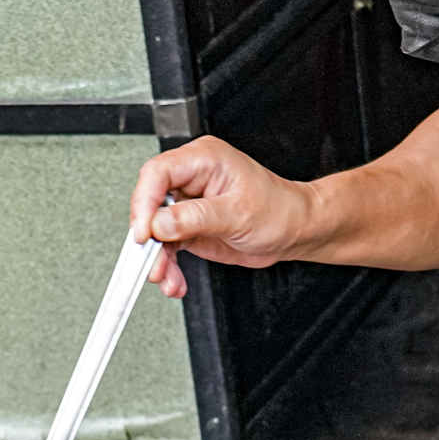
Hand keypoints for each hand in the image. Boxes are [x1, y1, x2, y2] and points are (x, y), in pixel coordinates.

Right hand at [129, 137, 321, 297]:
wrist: (294, 231)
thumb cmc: (279, 209)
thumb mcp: (238, 213)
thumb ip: (196, 218)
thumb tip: (160, 224)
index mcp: (203, 160)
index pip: (158, 173)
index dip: (144, 203)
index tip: (144, 232)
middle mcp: (191, 179)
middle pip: (150, 204)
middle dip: (148, 238)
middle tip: (152, 261)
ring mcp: (188, 205)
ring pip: (155, 231)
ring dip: (157, 259)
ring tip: (167, 278)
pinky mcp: (188, 227)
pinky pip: (167, 247)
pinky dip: (168, 266)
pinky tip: (175, 280)